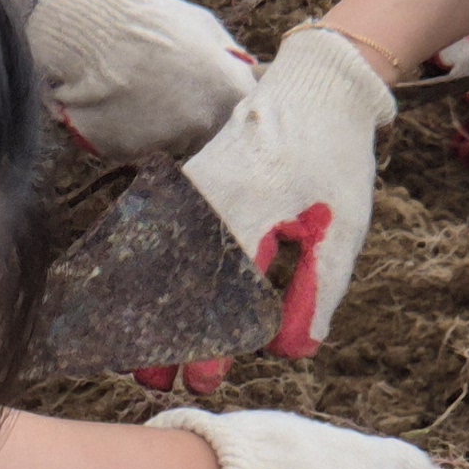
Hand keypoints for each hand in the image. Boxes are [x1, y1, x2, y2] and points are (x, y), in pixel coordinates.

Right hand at [22, 0, 258, 162]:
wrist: (86, 26)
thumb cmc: (146, 17)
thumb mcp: (201, 24)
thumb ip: (227, 57)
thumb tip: (241, 70)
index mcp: (229, 93)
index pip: (240, 115)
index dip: (221, 102)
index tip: (204, 90)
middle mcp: (201, 125)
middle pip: (203, 134)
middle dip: (187, 115)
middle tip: (160, 84)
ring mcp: (163, 142)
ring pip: (163, 141)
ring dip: (151, 123)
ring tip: (129, 85)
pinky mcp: (124, 152)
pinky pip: (127, 144)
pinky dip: (119, 128)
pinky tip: (108, 97)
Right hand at [156, 27, 397, 390]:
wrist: (318, 86)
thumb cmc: (335, 160)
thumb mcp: (341, 226)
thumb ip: (317, 288)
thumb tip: (290, 351)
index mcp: (253, 211)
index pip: (224, 290)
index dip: (212, 340)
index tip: (203, 379)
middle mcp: (209, 199)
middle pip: (175, 279)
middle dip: (162, 335)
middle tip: (154, 382)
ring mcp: (191, 188)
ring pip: (157, 257)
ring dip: (144, 307)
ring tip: (132, 353)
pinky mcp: (184, 182)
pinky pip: (156, 234)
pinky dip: (141, 271)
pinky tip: (128, 300)